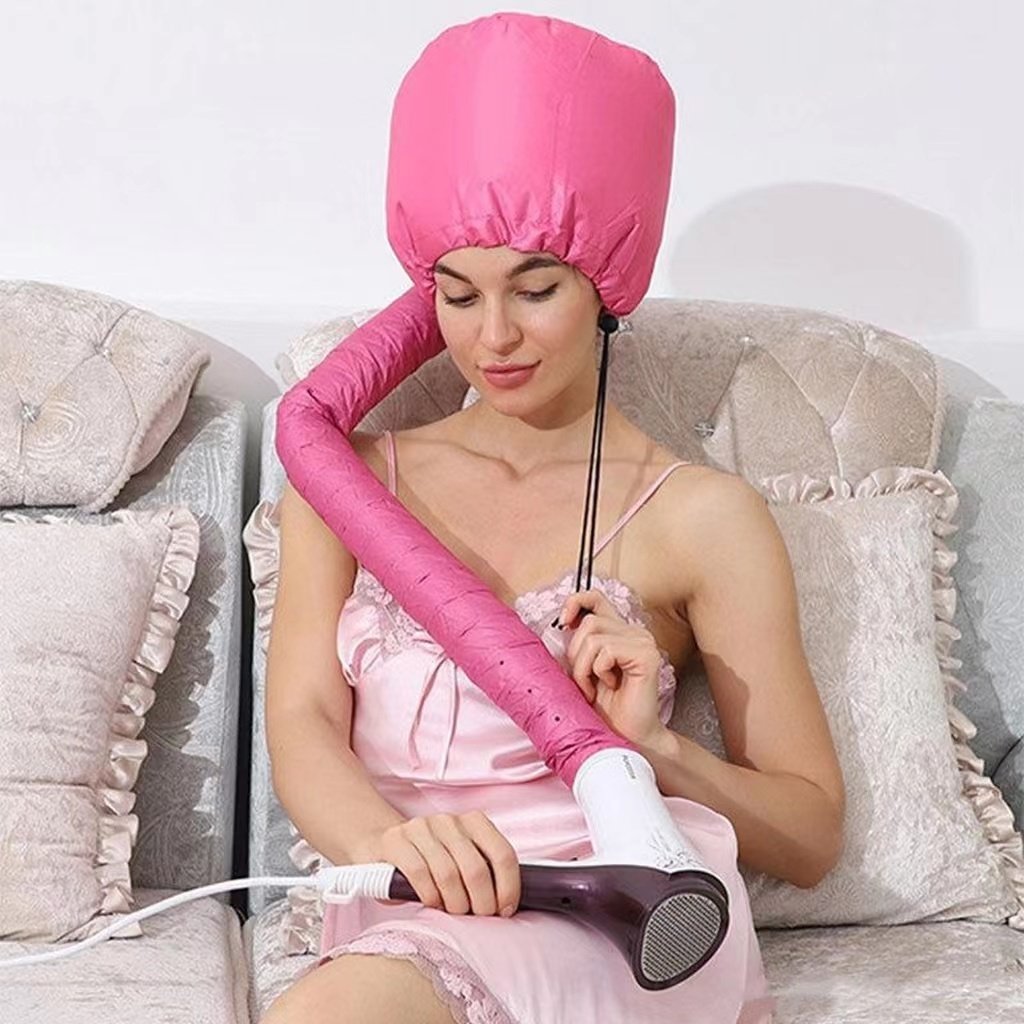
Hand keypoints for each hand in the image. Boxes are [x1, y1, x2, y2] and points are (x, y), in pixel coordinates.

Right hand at [360, 811, 520, 917]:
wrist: (384, 846)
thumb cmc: (432, 861)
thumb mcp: (461, 860)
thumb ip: (483, 872)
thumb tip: (508, 905)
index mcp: (473, 821)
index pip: (502, 853)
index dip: (509, 886)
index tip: (505, 910)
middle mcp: (449, 821)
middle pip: (476, 869)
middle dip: (482, 902)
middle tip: (478, 918)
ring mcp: (421, 827)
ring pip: (448, 874)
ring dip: (455, 903)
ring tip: (455, 913)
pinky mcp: (396, 840)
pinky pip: (419, 873)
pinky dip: (430, 895)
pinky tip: (432, 904)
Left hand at [555, 588, 664, 748]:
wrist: (627, 737)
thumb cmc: (606, 707)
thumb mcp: (583, 669)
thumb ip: (578, 644)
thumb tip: (557, 624)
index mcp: (619, 631)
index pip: (595, 597)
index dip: (575, 602)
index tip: (562, 623)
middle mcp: (635, 632)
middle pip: (589, 622)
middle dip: (576, 654)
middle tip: (584, 681)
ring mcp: (643, 642)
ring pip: (594, 637)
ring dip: (584, 668)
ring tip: (594, 688)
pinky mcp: (647, 655)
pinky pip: (605, 651)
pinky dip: (597, 672)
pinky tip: (610, 687)